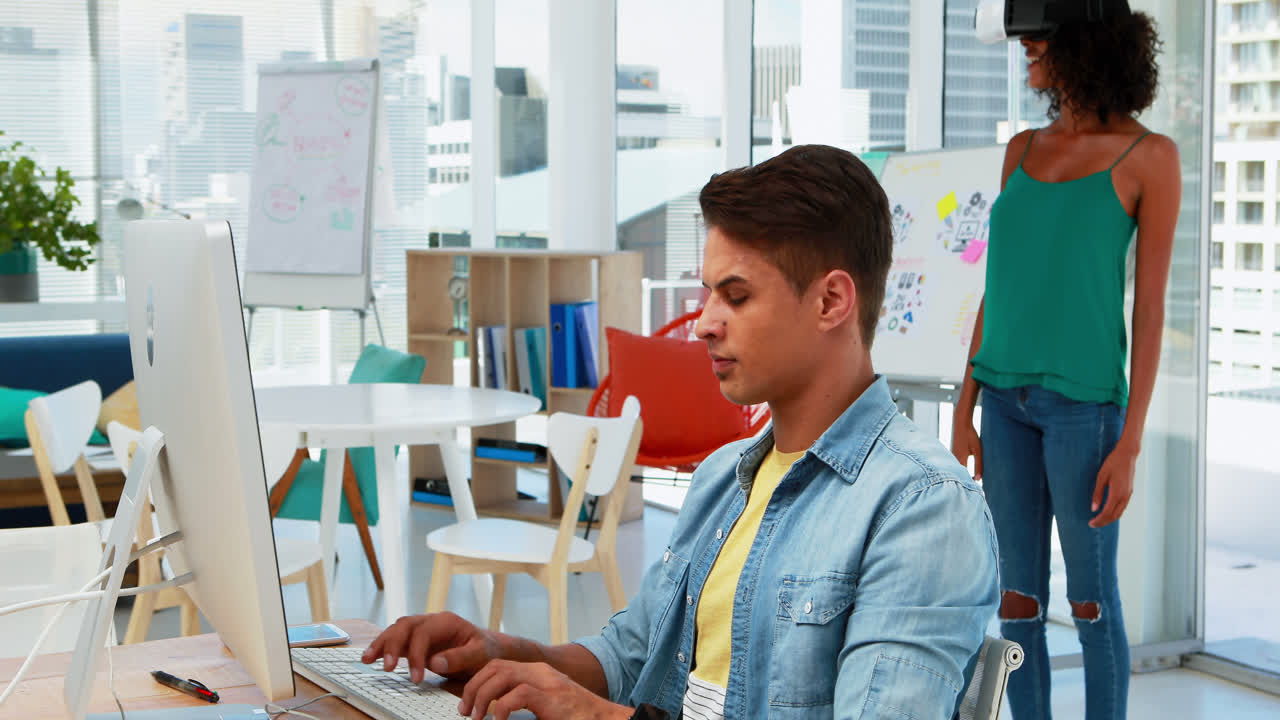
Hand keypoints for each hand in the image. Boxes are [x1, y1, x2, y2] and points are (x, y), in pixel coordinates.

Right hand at [361, 612, 503, 683]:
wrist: (488, 648)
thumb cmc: (485, 650)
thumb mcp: (480, 654)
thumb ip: (460, 658)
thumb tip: (434, 663)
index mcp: (447, 621)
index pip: (423, 632)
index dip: (416, 654)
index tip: (416, 678)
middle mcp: (431, 621)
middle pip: (405, 625)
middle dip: (392, 645)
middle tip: (387, 668)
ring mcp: (422, 630)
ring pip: (396, 630)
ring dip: (381, 644)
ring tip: (367, 659)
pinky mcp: (417, 641)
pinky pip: (396, 641)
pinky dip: (382, 647)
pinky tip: (370, 657)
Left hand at [459, 659, 631, 719]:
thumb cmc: (577, 718)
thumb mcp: (545, 708)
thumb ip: (524, 705)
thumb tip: (497, 715)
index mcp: (538, 674)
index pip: (499, 666)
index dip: (478, 682)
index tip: (467, 703)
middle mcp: (541, 672)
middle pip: (495, 666)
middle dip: (474, 687)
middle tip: (466, 711)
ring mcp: (547, 682)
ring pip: (502, 675)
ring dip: (482, 696)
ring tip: (477, 717)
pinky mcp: (552, 696)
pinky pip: (518, 695)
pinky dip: (501, 708)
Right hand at [950, 416, 982, 480]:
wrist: (961, 423)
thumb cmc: (970, 435)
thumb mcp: (978, 451)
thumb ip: (978, 465)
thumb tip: (978, 479)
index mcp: (961, 460)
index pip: (964, 477)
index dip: (970, 484)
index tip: (976, 489)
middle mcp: (954, 459)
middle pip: (959, 474)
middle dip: (966, 481)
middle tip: (975, 486)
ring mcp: (952, 455)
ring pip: (956, 469)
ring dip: (962, 474)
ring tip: (971, 479)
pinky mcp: (952, 452)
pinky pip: (955, 464)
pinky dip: (959, 468)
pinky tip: (965, 469)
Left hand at [1089, 443, 1137, 527]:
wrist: (1127, 455)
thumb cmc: (1113, 463)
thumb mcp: (1101, 477)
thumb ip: (1097, 494)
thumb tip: (1094, 509)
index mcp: (1117, 493)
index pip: (1107, 513)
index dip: (1099, 520)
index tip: (1090, 524)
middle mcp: (1124, 496)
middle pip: (1114, 516)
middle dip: (1103, 522)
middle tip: (1093, 524)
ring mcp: (1128, 494)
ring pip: (1120, 512)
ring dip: (1110, 519)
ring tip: (1099, 520)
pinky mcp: (1129, 492)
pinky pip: (1122, 507)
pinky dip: (1115, 513)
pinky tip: (1108, 512)